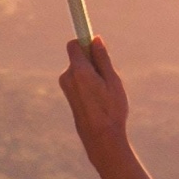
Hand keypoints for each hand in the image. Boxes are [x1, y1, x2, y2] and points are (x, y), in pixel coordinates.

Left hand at [59, 36, 129, 165]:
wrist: (101, 138)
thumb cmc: (110, 110)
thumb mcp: (112, 81)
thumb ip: (102, 59)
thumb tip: (95, 39)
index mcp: (79, 70)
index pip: (74, 44)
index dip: (85, 42)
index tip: (95, 45)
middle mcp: (68, 77)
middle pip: (78, 57)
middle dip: (91, 60)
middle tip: (107, 76)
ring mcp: (66, 87)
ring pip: (79, 70)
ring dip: (91, 74)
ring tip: (104, 92)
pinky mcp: (69, 95)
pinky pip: (78, 80)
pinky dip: (88, 84)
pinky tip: (98, 99)